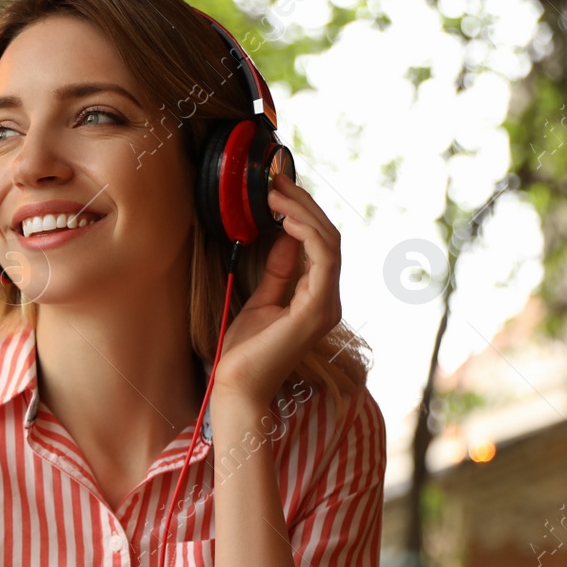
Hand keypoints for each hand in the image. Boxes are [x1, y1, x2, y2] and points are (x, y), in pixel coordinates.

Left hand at [210, 170, 341, 404]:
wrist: (237, 387)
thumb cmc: (245, 352)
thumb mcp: (260, 301)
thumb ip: (277, 271)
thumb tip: (284, 237)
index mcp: (317, 298)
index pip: (320, 244)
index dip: (302, 213)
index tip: (277, 190)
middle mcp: (328, 299)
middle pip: (329, 237)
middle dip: (303, 204)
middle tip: (276, 180)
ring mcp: (326, 305)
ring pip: (330, 243)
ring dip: (303, 211)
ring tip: (276, 192)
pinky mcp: (316, 310)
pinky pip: (323, 260)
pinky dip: (307, 234)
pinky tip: (286, 218)